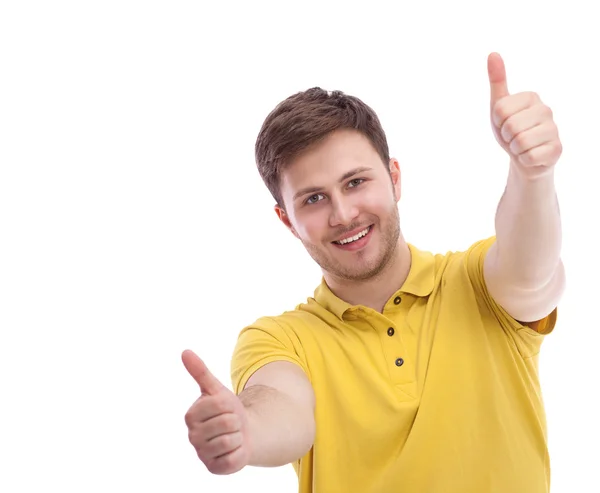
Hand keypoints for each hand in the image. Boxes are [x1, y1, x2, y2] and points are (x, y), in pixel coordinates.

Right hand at [182, 349, 251, 474]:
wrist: (241, 431)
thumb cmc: (226, 409)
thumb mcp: (216, 388)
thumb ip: (200, 371)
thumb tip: (185, 351)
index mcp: (190, 416)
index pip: (219, 405)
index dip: (229, 404)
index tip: (225, 408)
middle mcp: (192, 437)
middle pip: (228, 423)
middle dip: (236, 420)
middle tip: (230, 423)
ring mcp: (202, 454)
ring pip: (232, 440)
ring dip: (238, 436)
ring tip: (232, 435)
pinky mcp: (215, 469)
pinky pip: (234, 459)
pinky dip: (240, 452)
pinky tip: (233, 449)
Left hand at [488, 52, 561, 177]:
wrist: (524, 157)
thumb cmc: (511, 130)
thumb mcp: (499, 106)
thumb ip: (497, 81)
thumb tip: (492, 54)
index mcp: (531, 96)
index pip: (500, 110)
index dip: (497, 122)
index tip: (505, 123)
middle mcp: (546, 109)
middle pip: (510, 126)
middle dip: (506, 136)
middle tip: (513, 137)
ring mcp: (554, 129)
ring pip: (520, 142)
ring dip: (515, 149)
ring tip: (521, 146)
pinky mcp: (556, 149)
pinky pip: (529, 157)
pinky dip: (524, 160)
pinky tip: (530, 155)